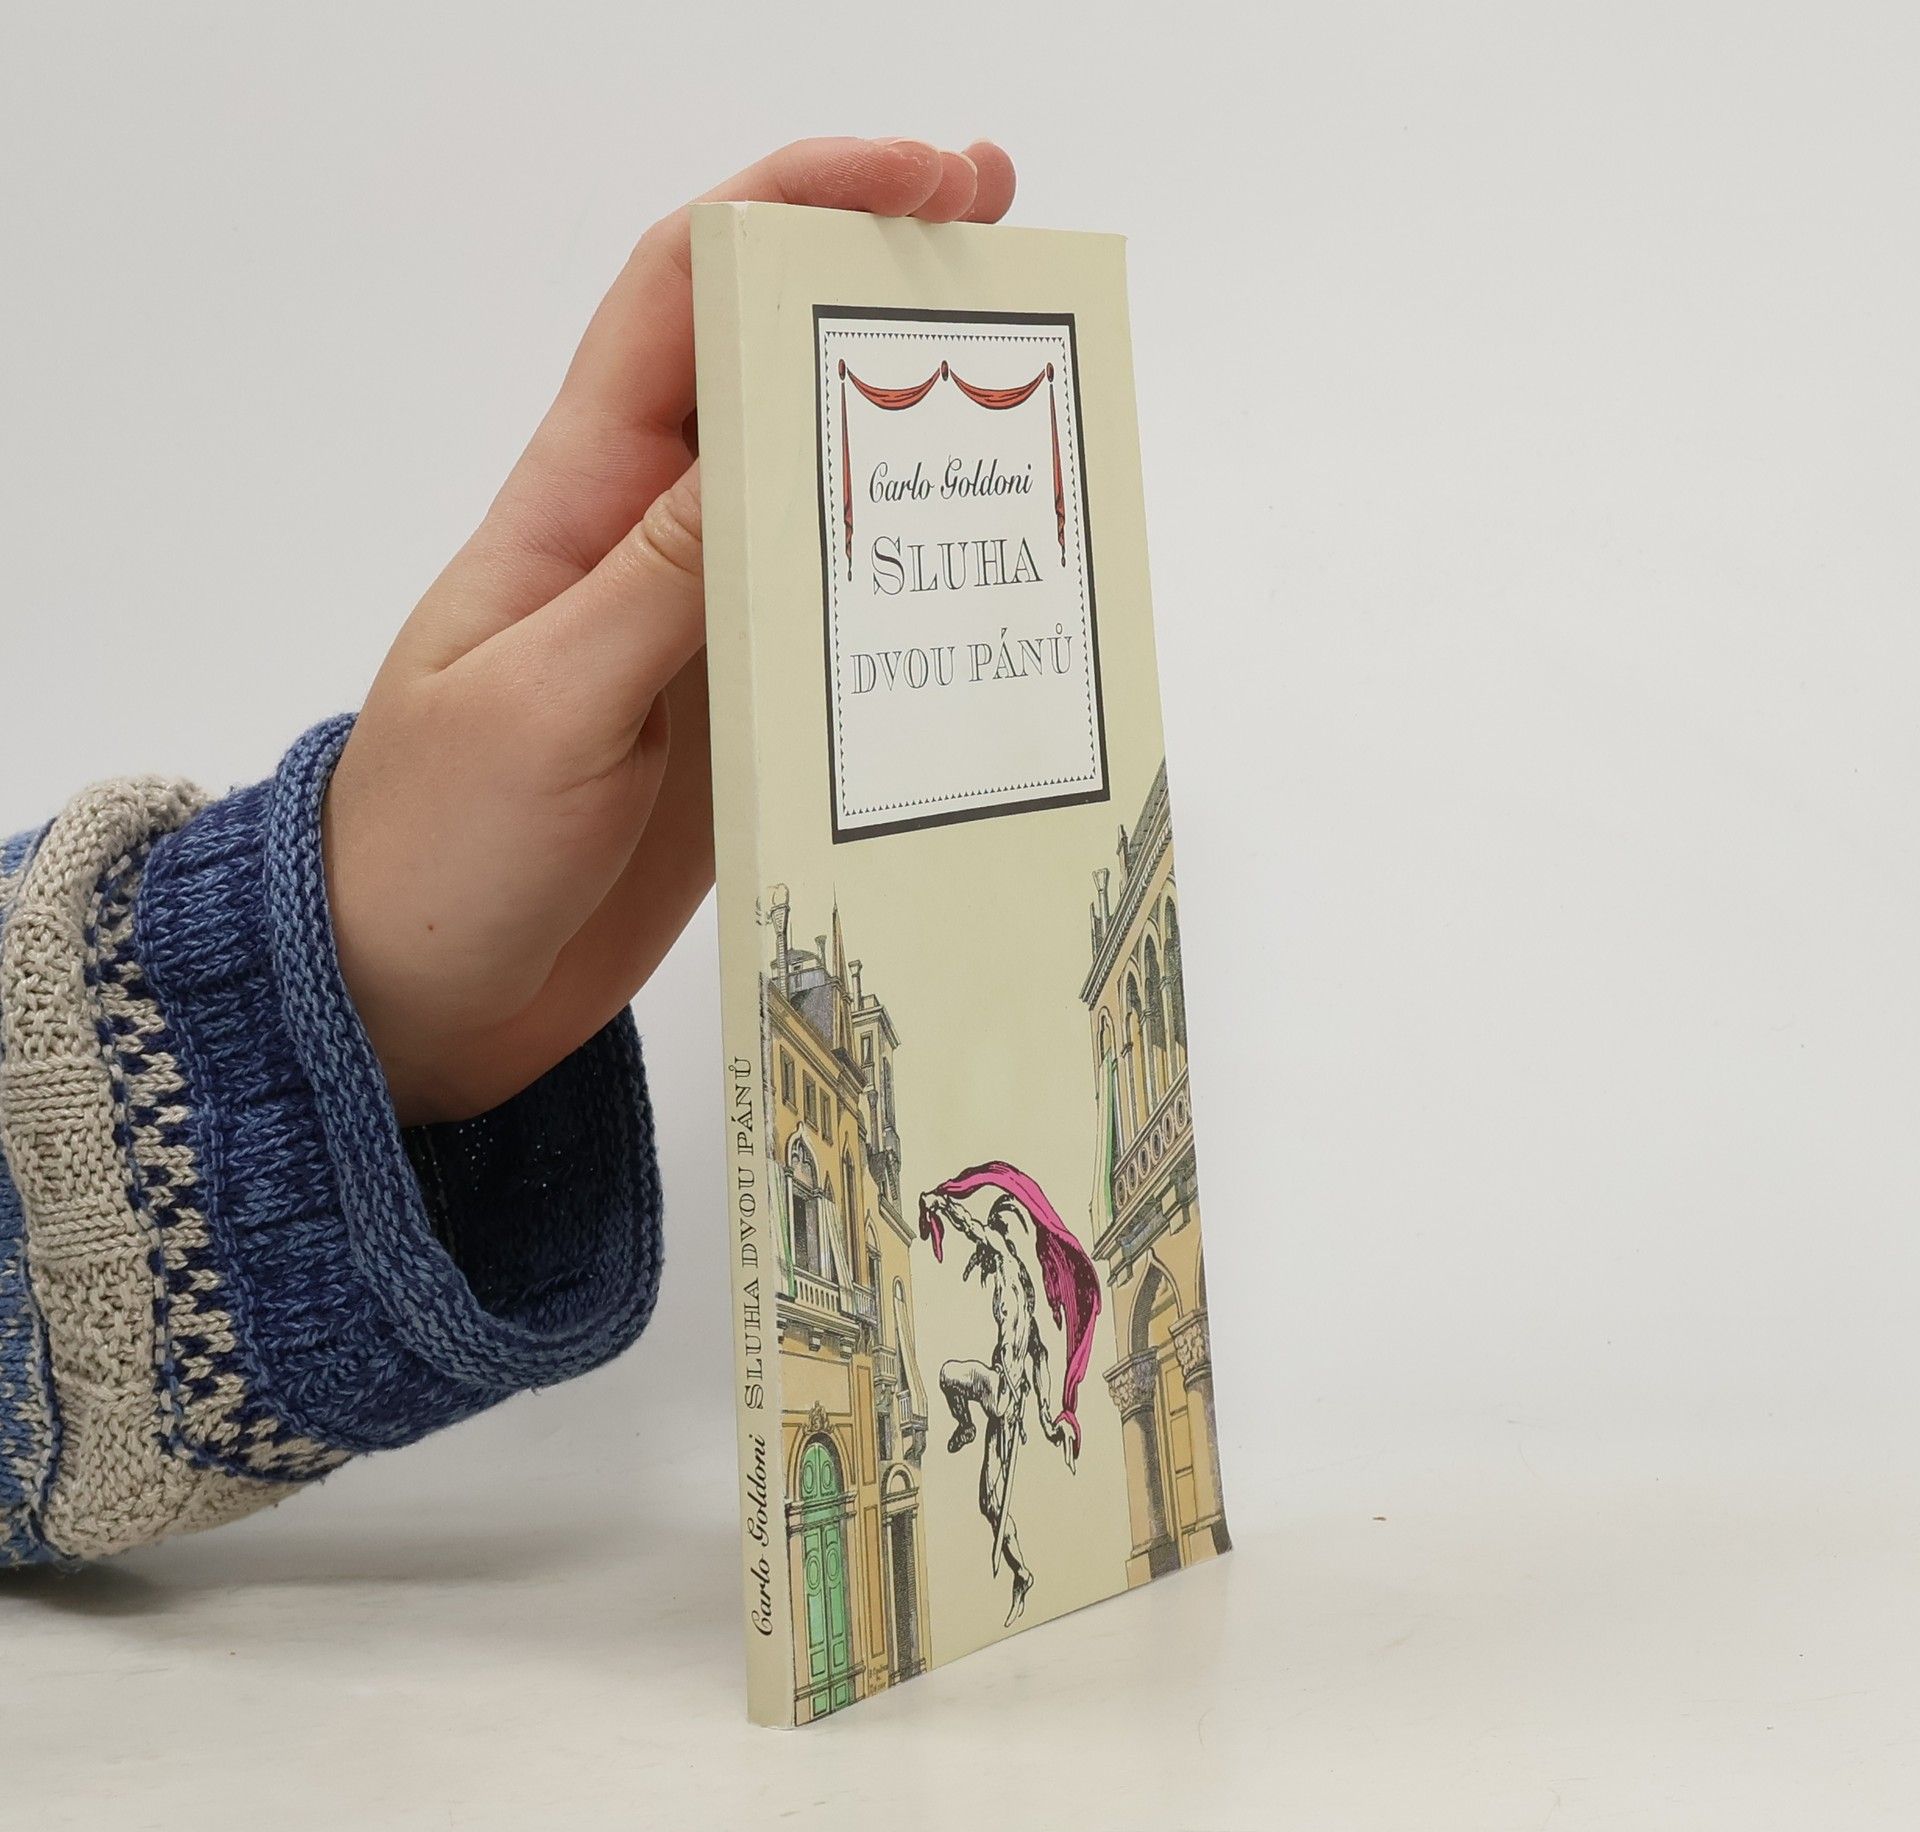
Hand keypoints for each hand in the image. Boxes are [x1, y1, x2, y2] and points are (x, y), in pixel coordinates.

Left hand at [323, 138, 1016, 1124]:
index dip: (795, 206)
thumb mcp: (543, 703)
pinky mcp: (738, 724)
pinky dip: (908, 598)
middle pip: (777, 380)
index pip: (683, 296)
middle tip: (1014, 263)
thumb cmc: (435, 846)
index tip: (921, 178)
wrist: (414, 998)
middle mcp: (648, 545)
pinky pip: (835, 634)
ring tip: (1035, 418)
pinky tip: (986, 595)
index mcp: (577, 500)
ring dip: (916, 452)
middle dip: (884, 303)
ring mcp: (701, 635)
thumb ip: (660, 583)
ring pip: (823, 505)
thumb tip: (777, 447)